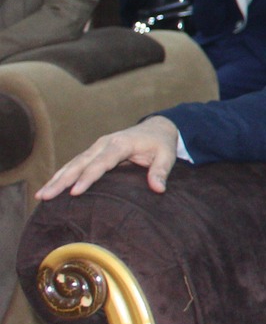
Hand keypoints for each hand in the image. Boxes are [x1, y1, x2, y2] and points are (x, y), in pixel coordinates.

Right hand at [38, 117, 181, 199]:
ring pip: (73, 163)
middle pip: (80, 163)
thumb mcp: (167, 155)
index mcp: (120, 144)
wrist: (157, 128)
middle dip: (62, 180)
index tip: (74, 192)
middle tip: (45, 196)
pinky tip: (50, 187)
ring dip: (56, 179)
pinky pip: (75, 164)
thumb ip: (161, 171)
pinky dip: (62, 175)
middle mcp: (104, 144)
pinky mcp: (94, 152)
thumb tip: (158, 189)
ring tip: (41, 195)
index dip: (88, 178)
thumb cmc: (161, 143)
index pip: (101, 163)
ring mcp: (97, 147)